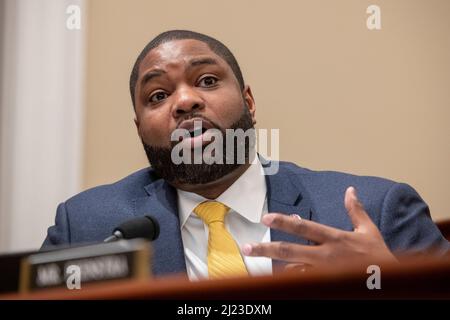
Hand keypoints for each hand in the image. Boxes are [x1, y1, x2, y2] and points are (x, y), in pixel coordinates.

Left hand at [242, 187, 397, 269]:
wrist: (390, 282)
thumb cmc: (379, 256)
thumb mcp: (368, 230)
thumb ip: (355, 211)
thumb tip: (350, 190)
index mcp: (334, 239)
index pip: (304, 228)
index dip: (284, 222)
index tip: (266, 217)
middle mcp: (325, 256)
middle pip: (290, 251)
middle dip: (266, 249)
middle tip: (247, 248)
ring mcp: (323, 273)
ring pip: (293, 270)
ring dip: (276, 267)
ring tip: (258, 265)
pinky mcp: (325, 285)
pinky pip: (303, 282)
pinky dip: (292, 278)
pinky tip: (280, 278)